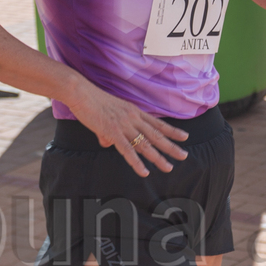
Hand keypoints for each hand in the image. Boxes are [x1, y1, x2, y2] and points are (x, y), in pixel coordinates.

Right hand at [67, 85, 190, 177]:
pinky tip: (144, 172)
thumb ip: (110, 130)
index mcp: (134, 111)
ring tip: (168, 167)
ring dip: (158, 158)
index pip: (157, 122)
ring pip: (145, 145)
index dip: (172, 130)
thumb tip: (107, 143)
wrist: (81, 93)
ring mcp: (124, 125)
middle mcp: (133, 118)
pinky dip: (137, 163)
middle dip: (171, 146)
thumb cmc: (92, 101)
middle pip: (156, 135)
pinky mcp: (112, 132)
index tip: (184, 136)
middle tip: (184, 156)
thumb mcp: (108, 113)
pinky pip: (128, 151)